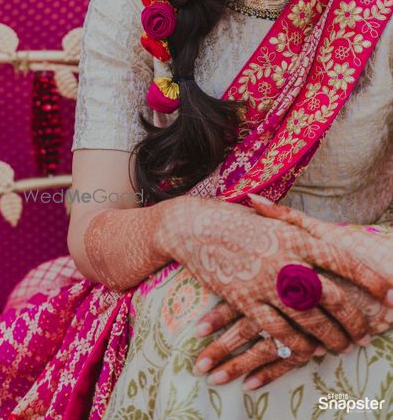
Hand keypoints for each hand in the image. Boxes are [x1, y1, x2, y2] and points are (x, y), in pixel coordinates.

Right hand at [154, 195, 392, 380]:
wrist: (196, 226)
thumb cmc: (235, 219)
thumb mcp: (270, 218)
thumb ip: (298, 228)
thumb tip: (324, 240)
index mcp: (294, 237)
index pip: (341, 260)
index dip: (367, 278)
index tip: (388, 293)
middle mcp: (284, 260)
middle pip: (329, 296)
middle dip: (353, 318)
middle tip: (366, 332)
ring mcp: (264, 282)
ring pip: (307, 318)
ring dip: (329, 337)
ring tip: (341, 347)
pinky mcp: (245, 299)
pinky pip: (277, 329)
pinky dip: (296, 343)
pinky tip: (307, 351)